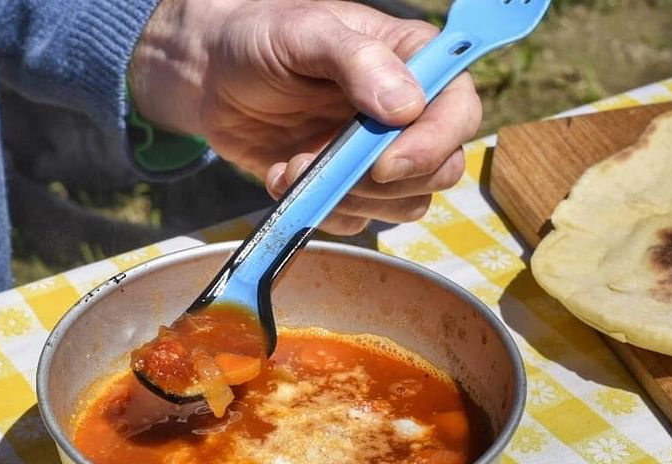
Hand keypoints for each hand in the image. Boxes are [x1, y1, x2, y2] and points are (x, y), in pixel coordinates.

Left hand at [129, 0, 481, 233]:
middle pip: (442, 169)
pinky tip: (286, 176)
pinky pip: (360, 222)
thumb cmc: (261, 38)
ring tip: (295, 164)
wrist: (212, 77)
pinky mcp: (351, 190)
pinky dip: (322, 210)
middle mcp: (410, 115)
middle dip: (384, 180)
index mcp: (415, 63)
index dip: (434, 143)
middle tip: (328, 164)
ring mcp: (382, 156)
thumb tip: (407, 107)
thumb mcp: (306, 33)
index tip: (385, 161)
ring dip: (349, 197)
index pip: (460, 110)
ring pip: (405, 204)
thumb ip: (357, 60)